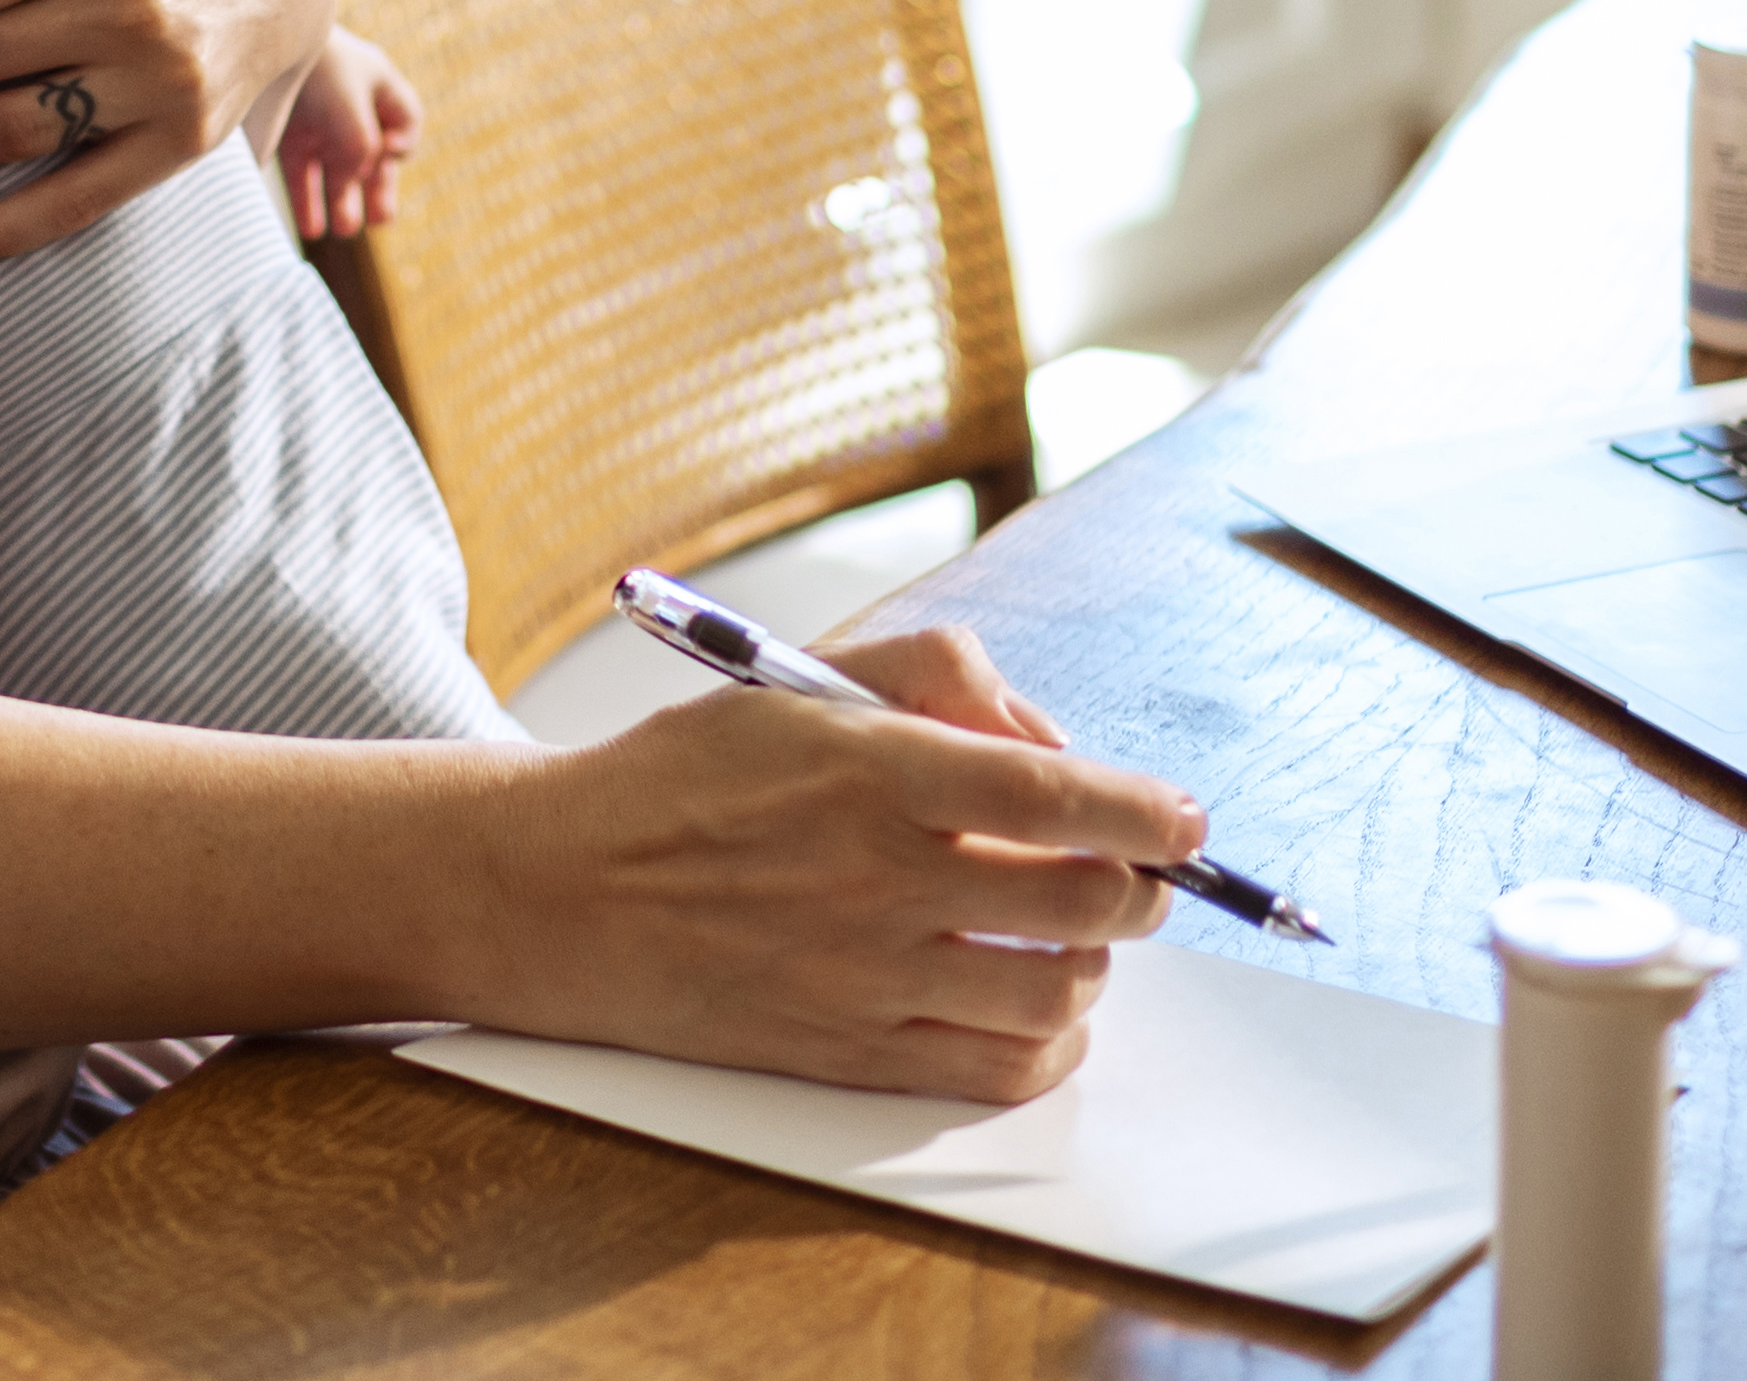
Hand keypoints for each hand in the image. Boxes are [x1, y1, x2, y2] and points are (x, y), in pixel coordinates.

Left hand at [279, 24, 424, 239]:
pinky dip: (307, 201)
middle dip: (376, 187)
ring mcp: (316, 119)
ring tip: (345, 230)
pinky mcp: (285, 134)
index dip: (402, 144)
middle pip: (372, 152)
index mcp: (375, 82)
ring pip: (337, 169)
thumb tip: (356, 180)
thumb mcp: (349, 103)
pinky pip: (302, 174)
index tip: (387, 152)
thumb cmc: (314, 61)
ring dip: (342, 200)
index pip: (405, 120)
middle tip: (381, 220)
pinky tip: (310, 229)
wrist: (257, 38)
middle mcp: (349, 102)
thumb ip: (362, 145)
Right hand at [459, 625, 1184, 1103]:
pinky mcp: (850, 1053)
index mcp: (873, 770)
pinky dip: (1048, 1045)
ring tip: (1072, 934)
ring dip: (1094, 963)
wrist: (561, 892)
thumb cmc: (685, 778)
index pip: (1056, 793)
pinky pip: (996, 1072)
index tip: (1185, 818)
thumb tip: (1047, 736)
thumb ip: (938, 675)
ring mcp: (869, 977)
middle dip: (1138, 886)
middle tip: (1133, 871)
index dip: (1147, 810)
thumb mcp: (801, 677)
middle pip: (1086, 902)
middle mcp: (881, 879)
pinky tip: (1036, 1008)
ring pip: (1057, 994)